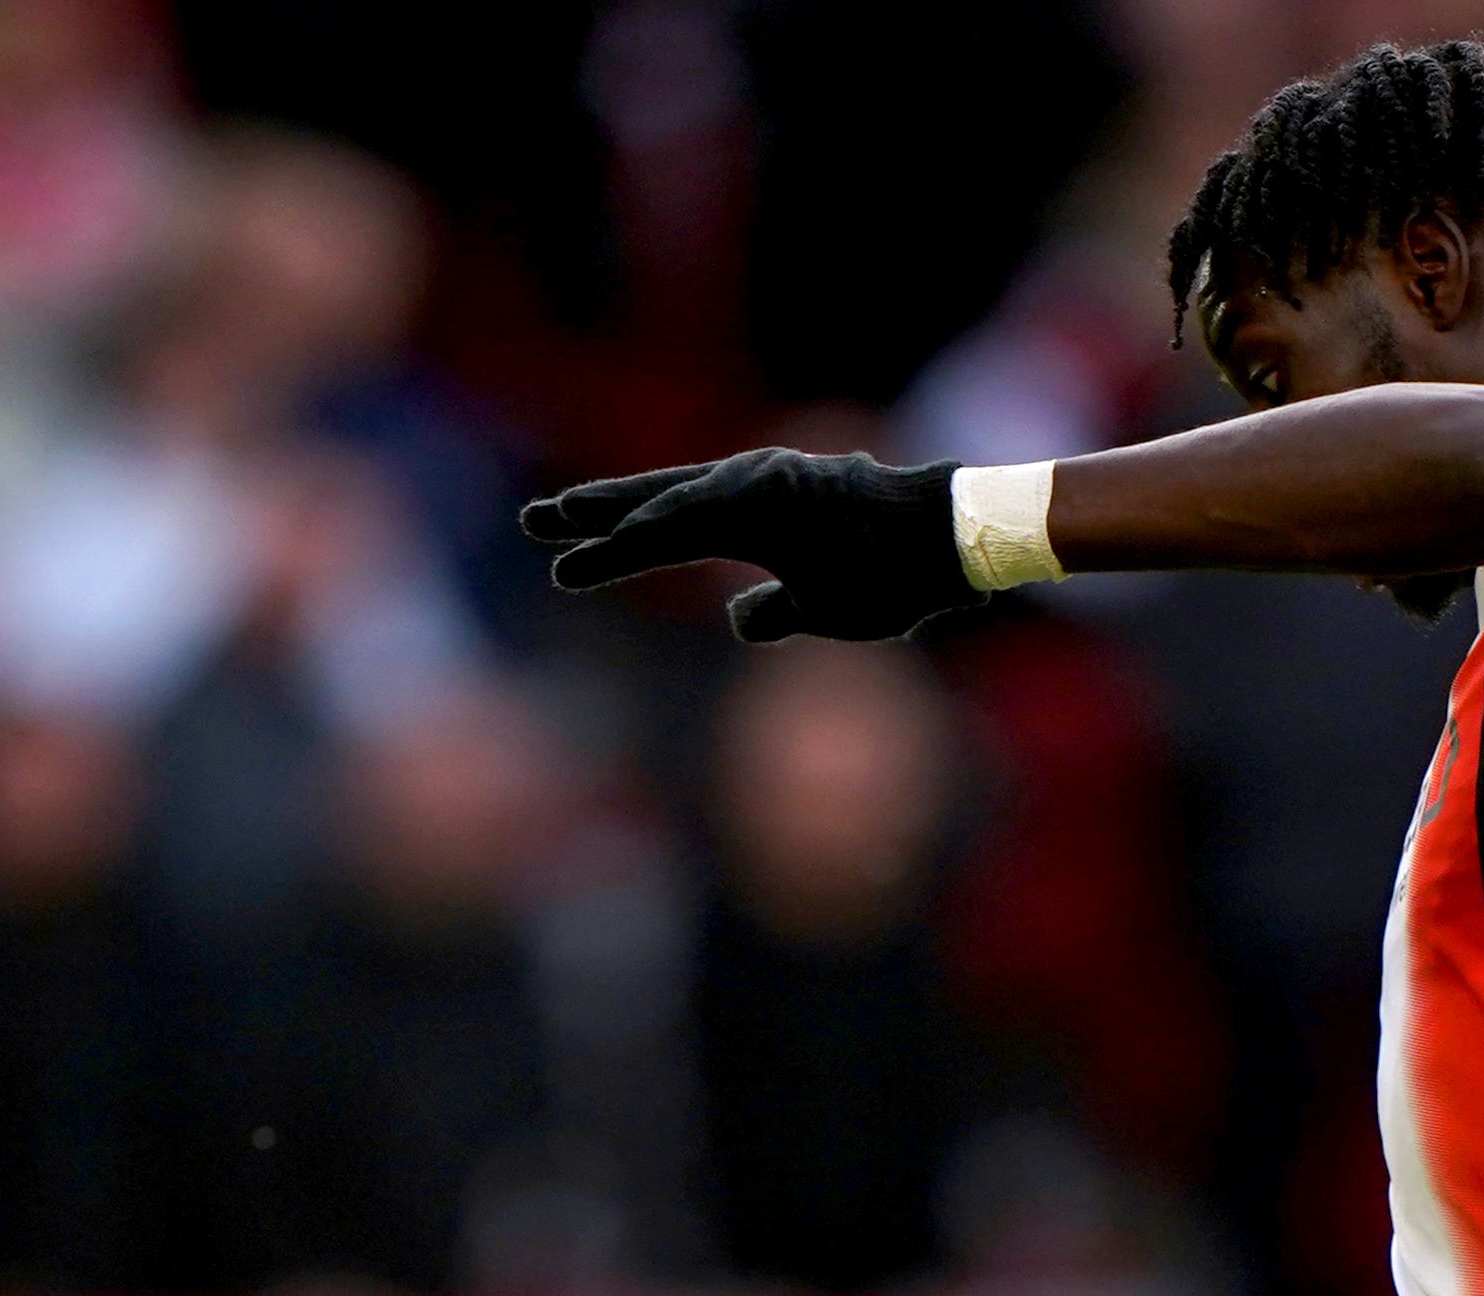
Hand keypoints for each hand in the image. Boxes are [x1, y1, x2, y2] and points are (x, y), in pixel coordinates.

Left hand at [522, 449, 973, 642]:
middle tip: (532, 521)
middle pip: (654, 503)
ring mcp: (762, 489)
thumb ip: (775, 609)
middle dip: (592, 514)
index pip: (669, 529)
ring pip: (670, 504)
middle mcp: (750, 493)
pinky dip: (661, 521)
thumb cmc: (896, 573)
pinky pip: (707, 512)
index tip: (562, 560)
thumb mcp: (822, 604)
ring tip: (556, 523)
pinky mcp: (777, 495)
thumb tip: (738, 617)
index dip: (614, 544)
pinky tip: (619, 533)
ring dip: (614, 516)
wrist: (951, 544)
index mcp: (756, 519)